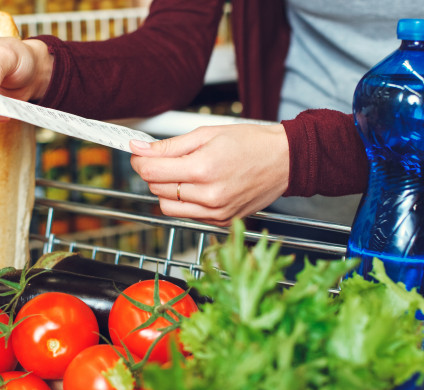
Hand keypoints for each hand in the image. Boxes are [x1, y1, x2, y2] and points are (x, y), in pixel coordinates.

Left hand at [130, 124, 289, 226]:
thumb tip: (139, 148)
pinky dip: (184, 201)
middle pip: (156, 188)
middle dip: (154, 172)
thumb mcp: (207, 134)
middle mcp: (208, 195)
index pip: (150, 171)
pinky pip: (187, 215)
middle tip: (167, 158)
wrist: (284, 161)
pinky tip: (199, 186)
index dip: (139, 159)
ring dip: (166, 189)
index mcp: (203, 168)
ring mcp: (215, 212)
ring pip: (166, 206)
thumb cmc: (251, 143)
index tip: (140, 152)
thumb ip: (169, 145)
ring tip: (185, 173)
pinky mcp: (220, 221)